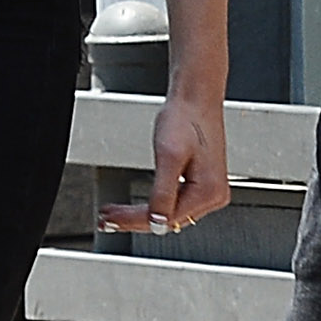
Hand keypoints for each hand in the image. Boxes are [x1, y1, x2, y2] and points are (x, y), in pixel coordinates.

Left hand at [98, 81, 230, 235]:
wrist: (196, 99)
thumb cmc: (185, 119)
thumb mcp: (169, 155)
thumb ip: (163, 192)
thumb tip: (157, 222)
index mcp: (208, 192)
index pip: (165, 218)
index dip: (134, 221)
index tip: (113, 220)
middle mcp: (213, 196)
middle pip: (167, 220)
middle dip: (135, 220)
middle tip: (107, 220)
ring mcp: (209, 191)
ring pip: (170, 215)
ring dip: (142, 216)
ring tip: (116, 214)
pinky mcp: (202, 185)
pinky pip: (175, 204)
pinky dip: (154, 207)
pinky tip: (137, 207)